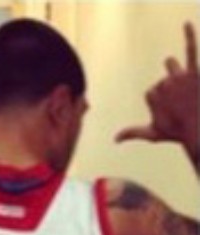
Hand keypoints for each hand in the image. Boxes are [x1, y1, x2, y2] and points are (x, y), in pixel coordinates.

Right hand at [116, 22, 198, 156]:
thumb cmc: (175, 132)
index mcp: (152, 95)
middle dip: (169, 92)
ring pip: (172, 67)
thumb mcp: (152, 134)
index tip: (167, 114)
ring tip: (183, 92)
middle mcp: (164, 84)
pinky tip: (185, 24)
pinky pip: (191, 50)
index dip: (158, 104)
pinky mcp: (193, 72)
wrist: (198, 130)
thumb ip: (133, 133)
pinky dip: (189, 36)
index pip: (150, 92)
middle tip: (178, 106)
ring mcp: (179, 77)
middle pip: (162, 80)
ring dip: (177, 78)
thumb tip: (114, 139)